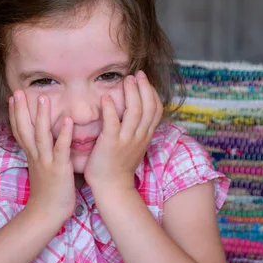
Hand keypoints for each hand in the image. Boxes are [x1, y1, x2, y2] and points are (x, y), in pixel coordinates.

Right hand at [9, 90, 75, 225]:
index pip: (20, 129)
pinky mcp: (59, 168)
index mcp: (31, 154)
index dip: (16, 113)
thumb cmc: (47, 191)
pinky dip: (64, 134)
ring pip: (41, 134)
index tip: (13, 96)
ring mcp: (46, 161)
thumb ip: (40, 153)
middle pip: (25, 128)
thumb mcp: (40, 168)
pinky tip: (67, 120)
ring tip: (43, 98)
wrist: (46, 215)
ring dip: (42, 115)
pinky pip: (61, 149)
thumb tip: (41, 140)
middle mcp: (35, 155)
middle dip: (21, 109)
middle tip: (18, 91)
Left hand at [84, 71, 162, 192]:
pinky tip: (106, 97)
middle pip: (148, 107)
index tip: (145, 80)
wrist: (111, 188)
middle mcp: (139, 136)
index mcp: (145, 136)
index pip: (156, 110)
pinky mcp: (111, 144)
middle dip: (144, 88)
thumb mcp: (134, 146)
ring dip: (132, 93)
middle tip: (137, 74)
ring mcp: (126, 140)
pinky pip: (113, 122)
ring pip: (135, 111)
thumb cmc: (119, 165)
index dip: (152, 93)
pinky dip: (110, 108)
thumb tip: (136, 113)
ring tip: (126, 79)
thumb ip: (137, 130)